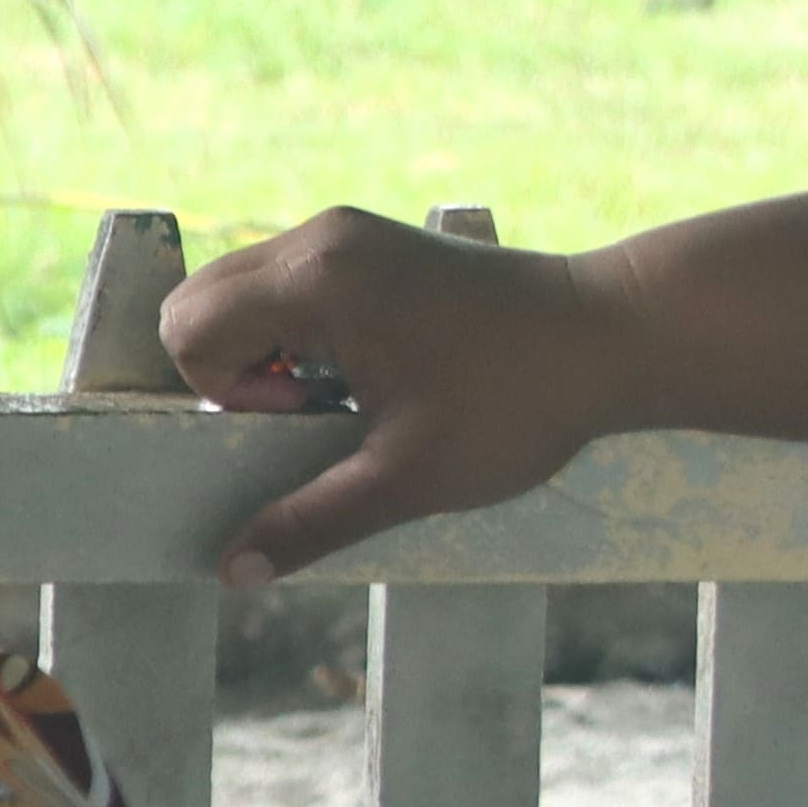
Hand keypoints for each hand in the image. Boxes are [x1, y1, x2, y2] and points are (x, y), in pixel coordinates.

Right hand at [157, 207, 641, 587]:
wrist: (618, 333)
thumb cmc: (520, 400)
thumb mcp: (409, 476)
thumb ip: (310, 521)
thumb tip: (232, 573)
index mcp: (317, 280)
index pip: (189, 328)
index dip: (227, 389)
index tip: (307, 412)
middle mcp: (321, 238)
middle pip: (200, 301)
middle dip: (231, 368)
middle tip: (316, 405)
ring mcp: (348, 233)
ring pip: (242, 292)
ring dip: (265, 350)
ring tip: (343, 389)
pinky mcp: (373, 242)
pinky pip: (289, 284)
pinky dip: (299, 330)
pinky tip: (367, 366)